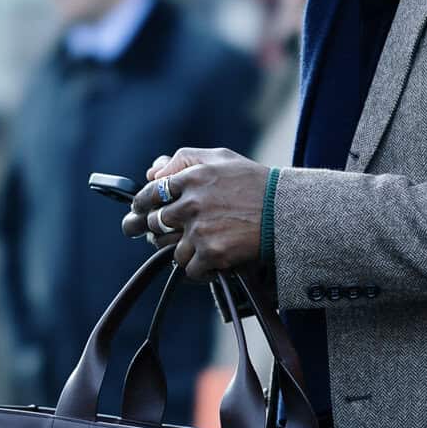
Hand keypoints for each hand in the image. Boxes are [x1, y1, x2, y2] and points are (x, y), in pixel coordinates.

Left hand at [124, 150, 267, 278]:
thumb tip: (152, 173)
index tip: (140, 211)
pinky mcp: (211, 253)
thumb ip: (183, 159)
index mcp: (191, 178)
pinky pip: (189, 269)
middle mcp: (191, 203)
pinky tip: (211, 262)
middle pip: (155, 222)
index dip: (142, 204)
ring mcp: (200, 230)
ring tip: (201, 245)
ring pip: (171, 249)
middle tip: (168, 231)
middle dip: (159, 228)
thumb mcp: (221, 158)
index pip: (150, 193)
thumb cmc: (255, 183)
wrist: (286, 211)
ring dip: (183, 250)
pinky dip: (198, 269)